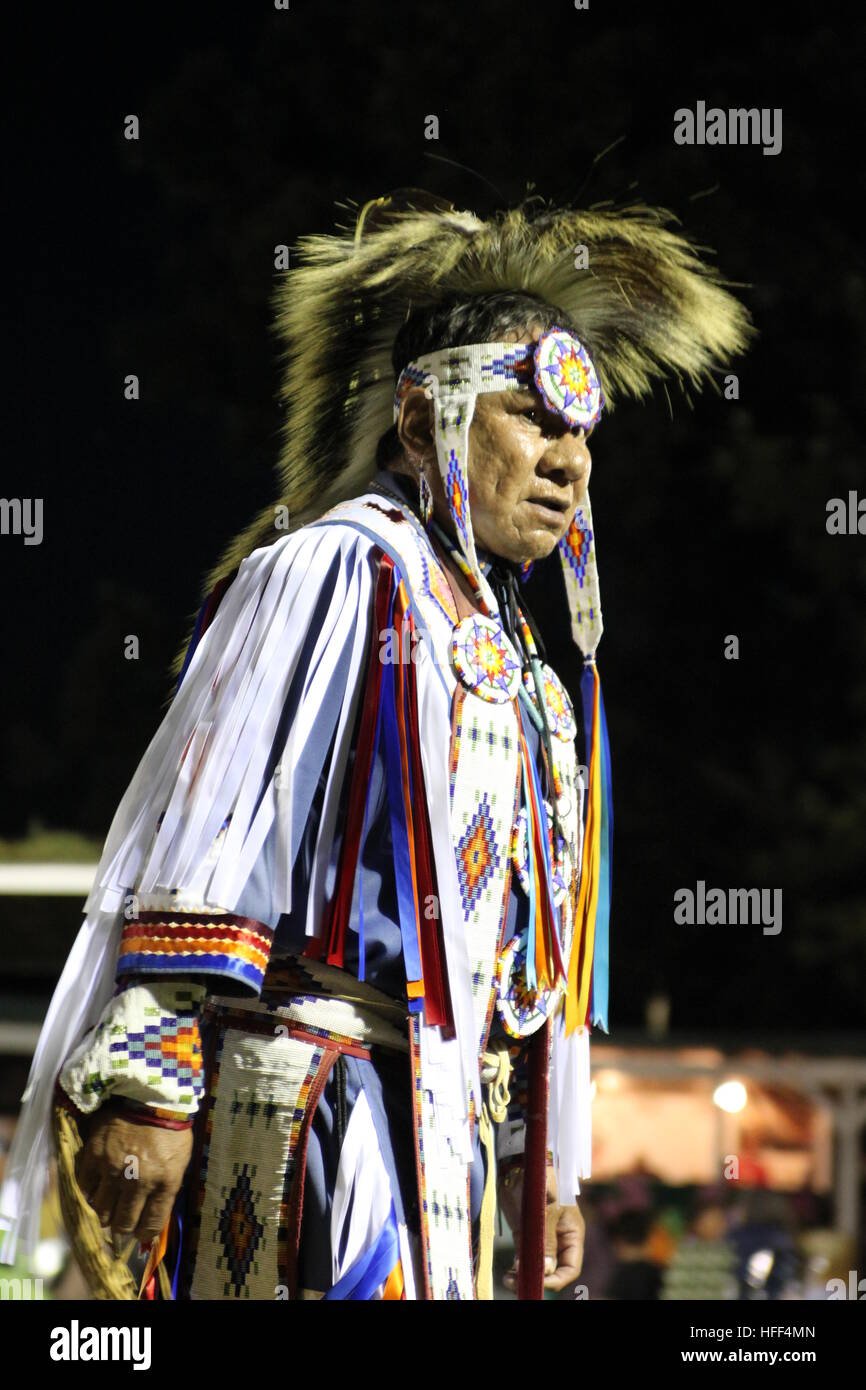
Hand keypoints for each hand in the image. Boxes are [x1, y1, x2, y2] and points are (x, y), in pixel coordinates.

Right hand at [74, 1106, 192, 1246]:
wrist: (151, 1092)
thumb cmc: (170, 1126)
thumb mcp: (180, 1159)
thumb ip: (167, 1188)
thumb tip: (153, 1213)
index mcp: (165, 1182)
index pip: (150, 1226)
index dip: (143, 1233)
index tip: (139, 1231)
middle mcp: (138, 1181)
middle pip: (122, 1223)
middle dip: (122, 1226)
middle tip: (121, 1220)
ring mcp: (113, 1169)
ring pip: (101, 1210)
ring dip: (104, 1211)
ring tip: (108, 1204)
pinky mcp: (94, 1156)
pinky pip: (85, 1187)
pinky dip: (89, 1191)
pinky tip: (96, 1186)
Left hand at [499, 1162, 585, 1293]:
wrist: (519, 1162)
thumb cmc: (541, 1181)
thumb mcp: (547, 1210)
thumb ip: (546, 1241)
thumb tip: (545, 1270)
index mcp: (572, 1233)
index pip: (570, 1267)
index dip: (558, 1279)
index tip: (541, 1281)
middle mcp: (558, 1239)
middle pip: (553, 1270)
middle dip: (539, 1279)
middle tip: (519, 1282)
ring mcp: (540, 1237)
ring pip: (537, 1265)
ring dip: (525, 1274)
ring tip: (509, 1279)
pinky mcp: (524, 1233)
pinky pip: (523, 1256)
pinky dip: (517, 1266)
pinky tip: (508, 1272)